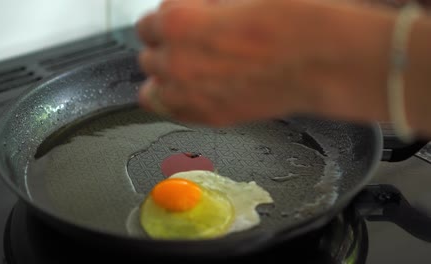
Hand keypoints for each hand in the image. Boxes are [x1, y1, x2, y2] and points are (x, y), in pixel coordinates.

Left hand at [136, 0, 322, 126]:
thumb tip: (194, 13)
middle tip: (195, 42)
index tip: (184, 18)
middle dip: (167, 46)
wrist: (323, 59)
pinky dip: (174, 100)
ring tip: (192, 67)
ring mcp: (190, 96)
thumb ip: (200, 6)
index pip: (148, 22)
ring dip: (167, 75)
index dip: (169, 18)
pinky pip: (170, 111)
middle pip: (148, 55)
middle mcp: (176, 63)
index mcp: (178, 23)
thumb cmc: (292, 19)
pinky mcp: (208, 117)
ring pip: (153, 87)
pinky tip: (192, 89)